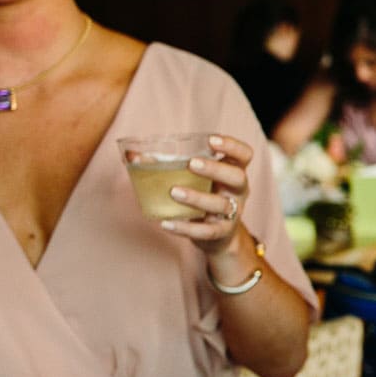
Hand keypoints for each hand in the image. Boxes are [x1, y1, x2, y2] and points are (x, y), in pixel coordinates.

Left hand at [158, 133, 252, 258]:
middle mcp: (238, 192)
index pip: (244, 155)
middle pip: (237, 177)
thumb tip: (131, 155)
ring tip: (174, 192)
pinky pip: (206, 231)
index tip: (211, 140)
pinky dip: (186, 228)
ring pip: (221, 205)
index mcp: (233, 172)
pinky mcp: (220, 233)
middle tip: (192, 163)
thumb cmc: (202, 196)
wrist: (216, 236)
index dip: (232, 146)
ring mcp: (232, 213)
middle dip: (216, 169)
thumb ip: (166, 165)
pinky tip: (167, 223)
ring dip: (198, 197)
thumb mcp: (193, 179)